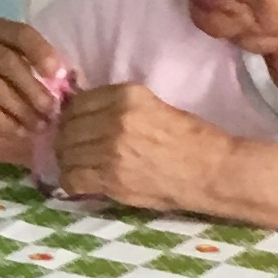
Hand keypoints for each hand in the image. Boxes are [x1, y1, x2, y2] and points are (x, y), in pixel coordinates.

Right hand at [0, 15, 71, 164]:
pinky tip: (21, 131)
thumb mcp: (26, 73)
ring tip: (40, 125)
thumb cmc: (6, 91)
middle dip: (34, 88)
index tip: (59, 75)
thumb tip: (73, 83)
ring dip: (23, 109)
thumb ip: (44, 71)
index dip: (42, 52)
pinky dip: (8, 124)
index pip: (21, 33)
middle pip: (7, 61)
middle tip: (51, 109)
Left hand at [53, 83, 230, 216]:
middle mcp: (115, 118)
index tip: (75, 127)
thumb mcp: (152, 106)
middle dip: (65, 139)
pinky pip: (72, 177)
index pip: (77, 102)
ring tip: (77, 166)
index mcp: (127, 95)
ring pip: (65, 152)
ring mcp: (111, 148)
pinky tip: (82, 182)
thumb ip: (117, 108)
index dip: (72, 117)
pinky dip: (71, 180)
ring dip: (67, 160)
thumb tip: (83, 115)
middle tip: (73, 150)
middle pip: (67, 127)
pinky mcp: (112, 177)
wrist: (212, 170)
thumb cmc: (190, 139)